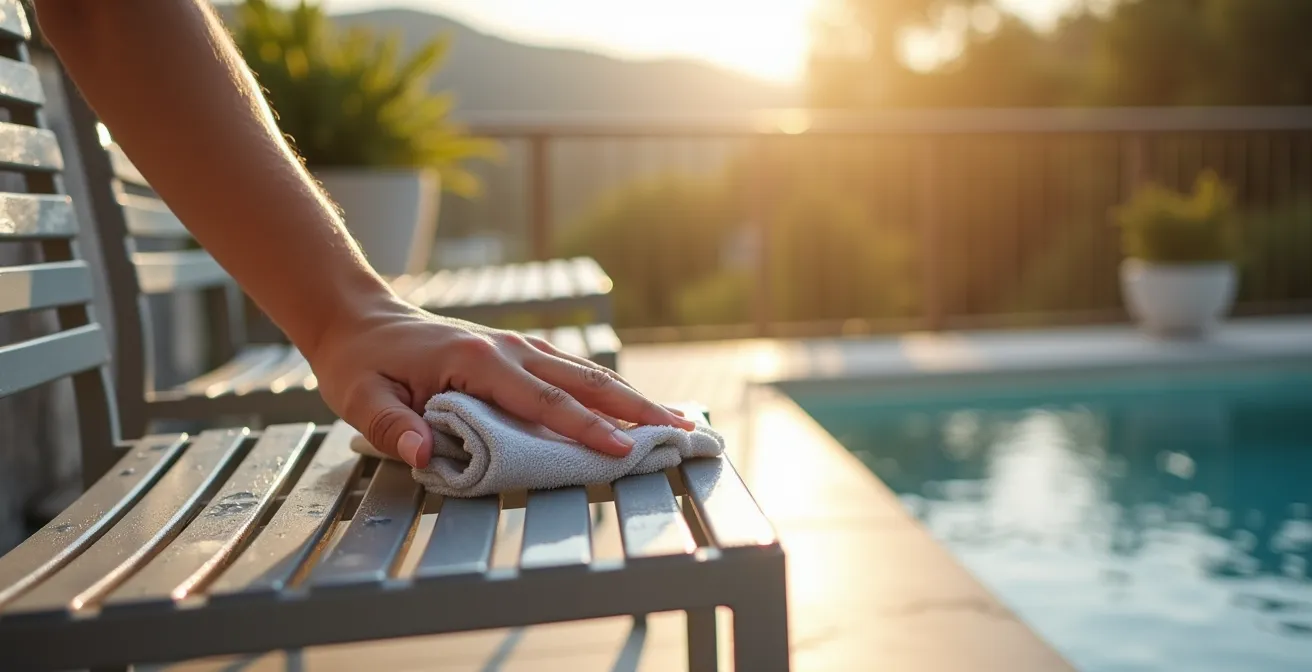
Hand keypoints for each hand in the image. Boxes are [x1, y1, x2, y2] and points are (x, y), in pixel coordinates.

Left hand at [306, 296, 694, 467]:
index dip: (586, 428)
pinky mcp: (517, 351)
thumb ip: (392, 426)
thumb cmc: (362, 362)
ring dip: (633, 397)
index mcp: (476, 360)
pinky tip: (633, 404)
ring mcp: (517, 346)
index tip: (625, 449)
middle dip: (636, 409)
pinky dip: (608, 388)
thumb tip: (423, 454)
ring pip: (586, 373)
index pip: (543, 401)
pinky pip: (572, 371)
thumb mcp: (361, 397)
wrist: (361, 317)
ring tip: (678, 420)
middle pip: (584, 382)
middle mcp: (508, 348)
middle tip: (683, 432)